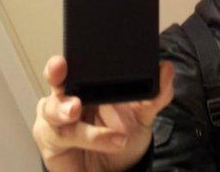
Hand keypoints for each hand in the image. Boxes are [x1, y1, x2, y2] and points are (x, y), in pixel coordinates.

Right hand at [32, 56, 173, 171]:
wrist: (117, 167)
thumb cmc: (125, 131)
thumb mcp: (144, 112)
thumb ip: (157, 92)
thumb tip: (166, 68)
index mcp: (90, 80)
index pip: (76, 61)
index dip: (65, 59)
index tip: (64, 59)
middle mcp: (70, 94)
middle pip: (55, 78)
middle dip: (55, 73)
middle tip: (61, 70)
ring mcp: (58, 117)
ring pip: (54, 108)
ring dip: (67, 109)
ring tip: (76, 110)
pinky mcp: (53, 140)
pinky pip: (66, 134)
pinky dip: (91, 136)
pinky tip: (112, 139)